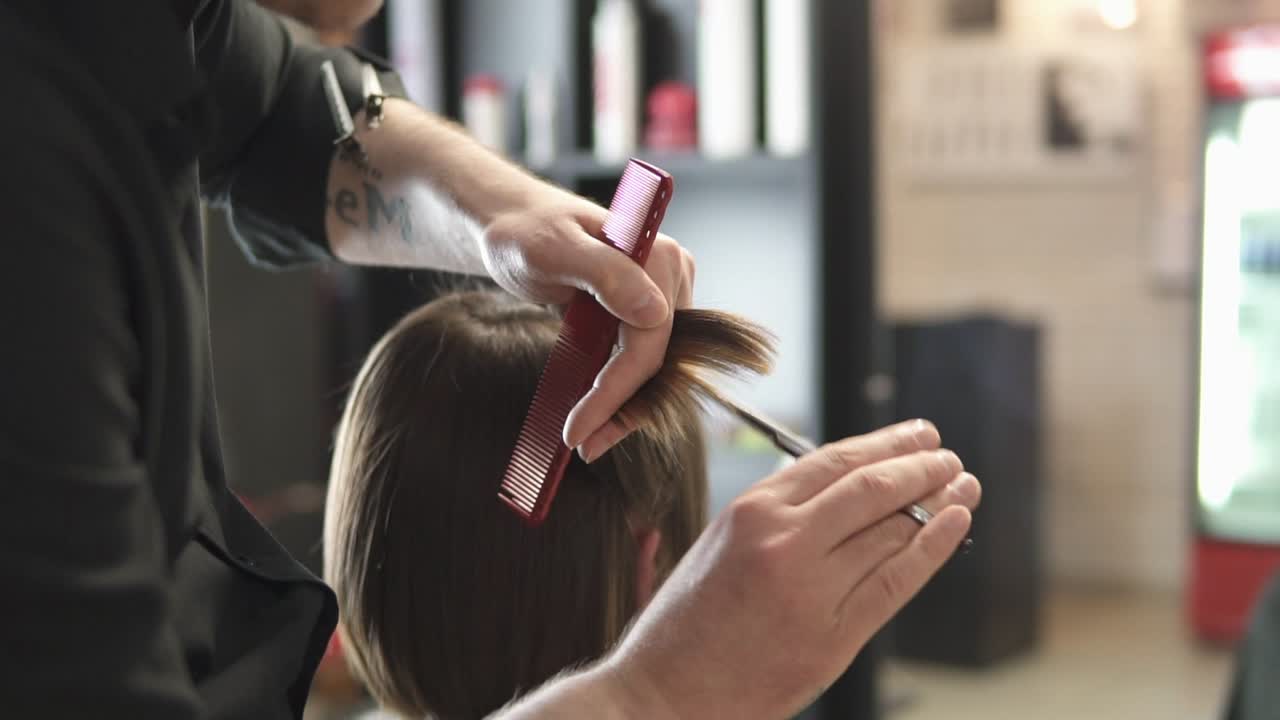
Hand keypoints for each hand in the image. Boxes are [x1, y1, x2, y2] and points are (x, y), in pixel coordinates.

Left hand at [479, 189, 694, 459]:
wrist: (512, 225)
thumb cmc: (523, 232)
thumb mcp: (553, 250)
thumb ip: (604, 273)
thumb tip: (655, 313)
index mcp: (659, 257)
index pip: (649, 342)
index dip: (617, 392)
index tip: (578, 431)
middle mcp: (671, 276)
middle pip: (658, 360)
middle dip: (622, 409)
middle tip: (583, 447)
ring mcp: (660, 295)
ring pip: (652, 368)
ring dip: (623, 408)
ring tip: (586, 441)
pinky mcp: (643, 311)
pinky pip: (638, 360)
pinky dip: (618, 391)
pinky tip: (593, 417)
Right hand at [598, 420, 980, 718]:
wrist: (665, 692)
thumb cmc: (688, 623)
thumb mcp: (722, 544)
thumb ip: (779, 515)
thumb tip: (846, 490)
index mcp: (750, 511)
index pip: (834, 461)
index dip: (885, 444)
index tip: (916, 437)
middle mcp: (783, 541)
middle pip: (871, 488)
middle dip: (919, 467)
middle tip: (946, 456)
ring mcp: (811, 589)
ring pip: (891, 531)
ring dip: (936, 503)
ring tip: (961, 487)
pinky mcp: (833, 637)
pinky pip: (896, 581)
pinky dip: (934, 548)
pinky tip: (956, 523)